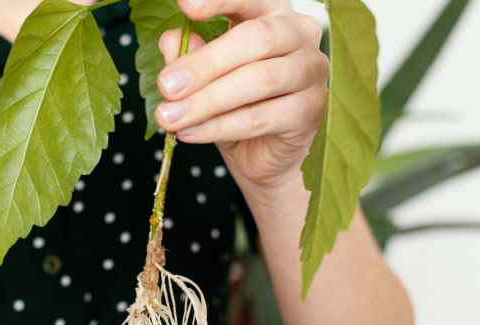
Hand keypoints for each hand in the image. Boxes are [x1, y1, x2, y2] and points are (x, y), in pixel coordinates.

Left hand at [156, 0, 328, 188]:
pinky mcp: (312, 110)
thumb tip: (172, 39)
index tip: (185, 5)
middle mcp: (298, 32)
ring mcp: (312, 70)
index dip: (219, 0)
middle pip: (257, 38)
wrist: (260, 153)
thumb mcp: (203, 77)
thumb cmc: (233, 103)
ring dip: (208, 101)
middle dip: (205, 64)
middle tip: (167, 86)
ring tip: (171, 117)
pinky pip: (263, 117)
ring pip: (261, 80)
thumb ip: (189, 55)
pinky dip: (221, 126)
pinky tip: (191, 132)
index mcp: (270, 11)